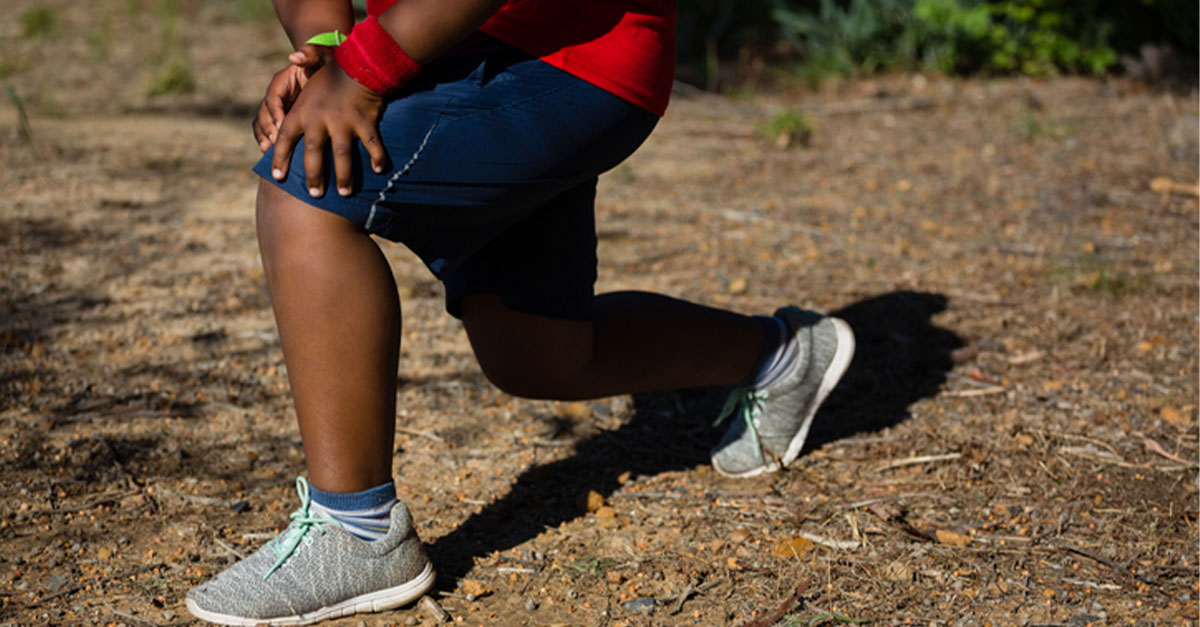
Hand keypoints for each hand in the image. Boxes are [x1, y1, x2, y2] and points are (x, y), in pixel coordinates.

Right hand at [252, 44, 334, 152]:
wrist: (331, 75)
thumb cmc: (329, 65)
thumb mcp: (325, 56)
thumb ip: (312, 53)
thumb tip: (294, 57)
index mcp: (283, 80)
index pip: (274, 96)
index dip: (276, 111)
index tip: (282, 124)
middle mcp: (276, 95)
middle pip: (264, 112)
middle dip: (267, 128)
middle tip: (274, 144)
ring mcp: (278, 109)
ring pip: (262, 124)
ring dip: (264, 138)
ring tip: (268, 153)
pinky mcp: (282, 121)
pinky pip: (269, 133)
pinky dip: (268, 144)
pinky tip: (272, 157)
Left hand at [270, 61, 387, 197]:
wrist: (364, 59)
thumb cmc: (339, 67)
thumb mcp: (317, 64)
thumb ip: (303, 63)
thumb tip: (292, 58)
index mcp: (303, 111)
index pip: (285, 138)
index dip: (280, 158)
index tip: (277, 177)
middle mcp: (320, 119)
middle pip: (313, 154)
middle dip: (314, 176)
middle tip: (315, 195)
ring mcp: (343, 122)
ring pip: (342, 155)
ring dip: (345, 176)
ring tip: (346, 193)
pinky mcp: (364, 122)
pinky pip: (371, 145)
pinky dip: (377, 157)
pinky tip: (379, 170)